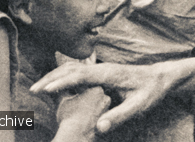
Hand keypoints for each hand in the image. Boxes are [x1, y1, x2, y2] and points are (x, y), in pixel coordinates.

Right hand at [32, 58, 194, 133]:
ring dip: (54, 76)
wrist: (161, 77)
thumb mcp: (139, 106)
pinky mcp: (101, 73)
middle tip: (32, 90)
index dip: (61, 82)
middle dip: (51, 78)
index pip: (79, 76)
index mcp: (108, 73)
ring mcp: (101, 69)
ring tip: (37, 88)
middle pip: (71, 69)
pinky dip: (62, 78)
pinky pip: (77, 73)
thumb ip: (119, 116)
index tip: (44, 90)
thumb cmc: (151, 91)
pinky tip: (54, 87)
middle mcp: (102, 68)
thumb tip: (99, 127)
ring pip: (72, 69)